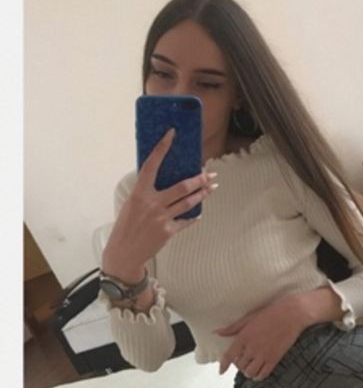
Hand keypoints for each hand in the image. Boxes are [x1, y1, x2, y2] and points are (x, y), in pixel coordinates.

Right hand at [102, 128, 216, 281]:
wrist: (124, 253)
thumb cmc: (126, 226)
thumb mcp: (131, 204)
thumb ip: (146, 192)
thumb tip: (162, 178)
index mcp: (139, 193)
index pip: (152, 165)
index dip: (162, 148)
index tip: (172, 134)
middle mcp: (152, 203)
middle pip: (182, 187)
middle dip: (200, 179)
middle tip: (210, 174)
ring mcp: (161, 218)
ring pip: (189, 202)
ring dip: (203, 194)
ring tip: (212, 187)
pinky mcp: (168, 231)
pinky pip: (186, 220)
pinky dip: (193, 216)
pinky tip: (199, 212)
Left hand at [215, 295, 308, 380]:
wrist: (291, 315)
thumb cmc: (270, 313)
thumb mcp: (249, 318)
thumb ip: (233, 328)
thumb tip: (217, 332)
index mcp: (244, 336)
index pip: (229, 355)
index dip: (224, 365)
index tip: (221, 371)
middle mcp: (252, 347)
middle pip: (240, 365)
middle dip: (240, 364)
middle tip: (244, 360)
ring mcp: (263, 354)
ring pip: (250, 372)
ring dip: (248, 372)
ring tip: (251, 366)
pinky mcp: (274, 359)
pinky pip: (263, 374)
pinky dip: (259, 376)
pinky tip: (259, 371)